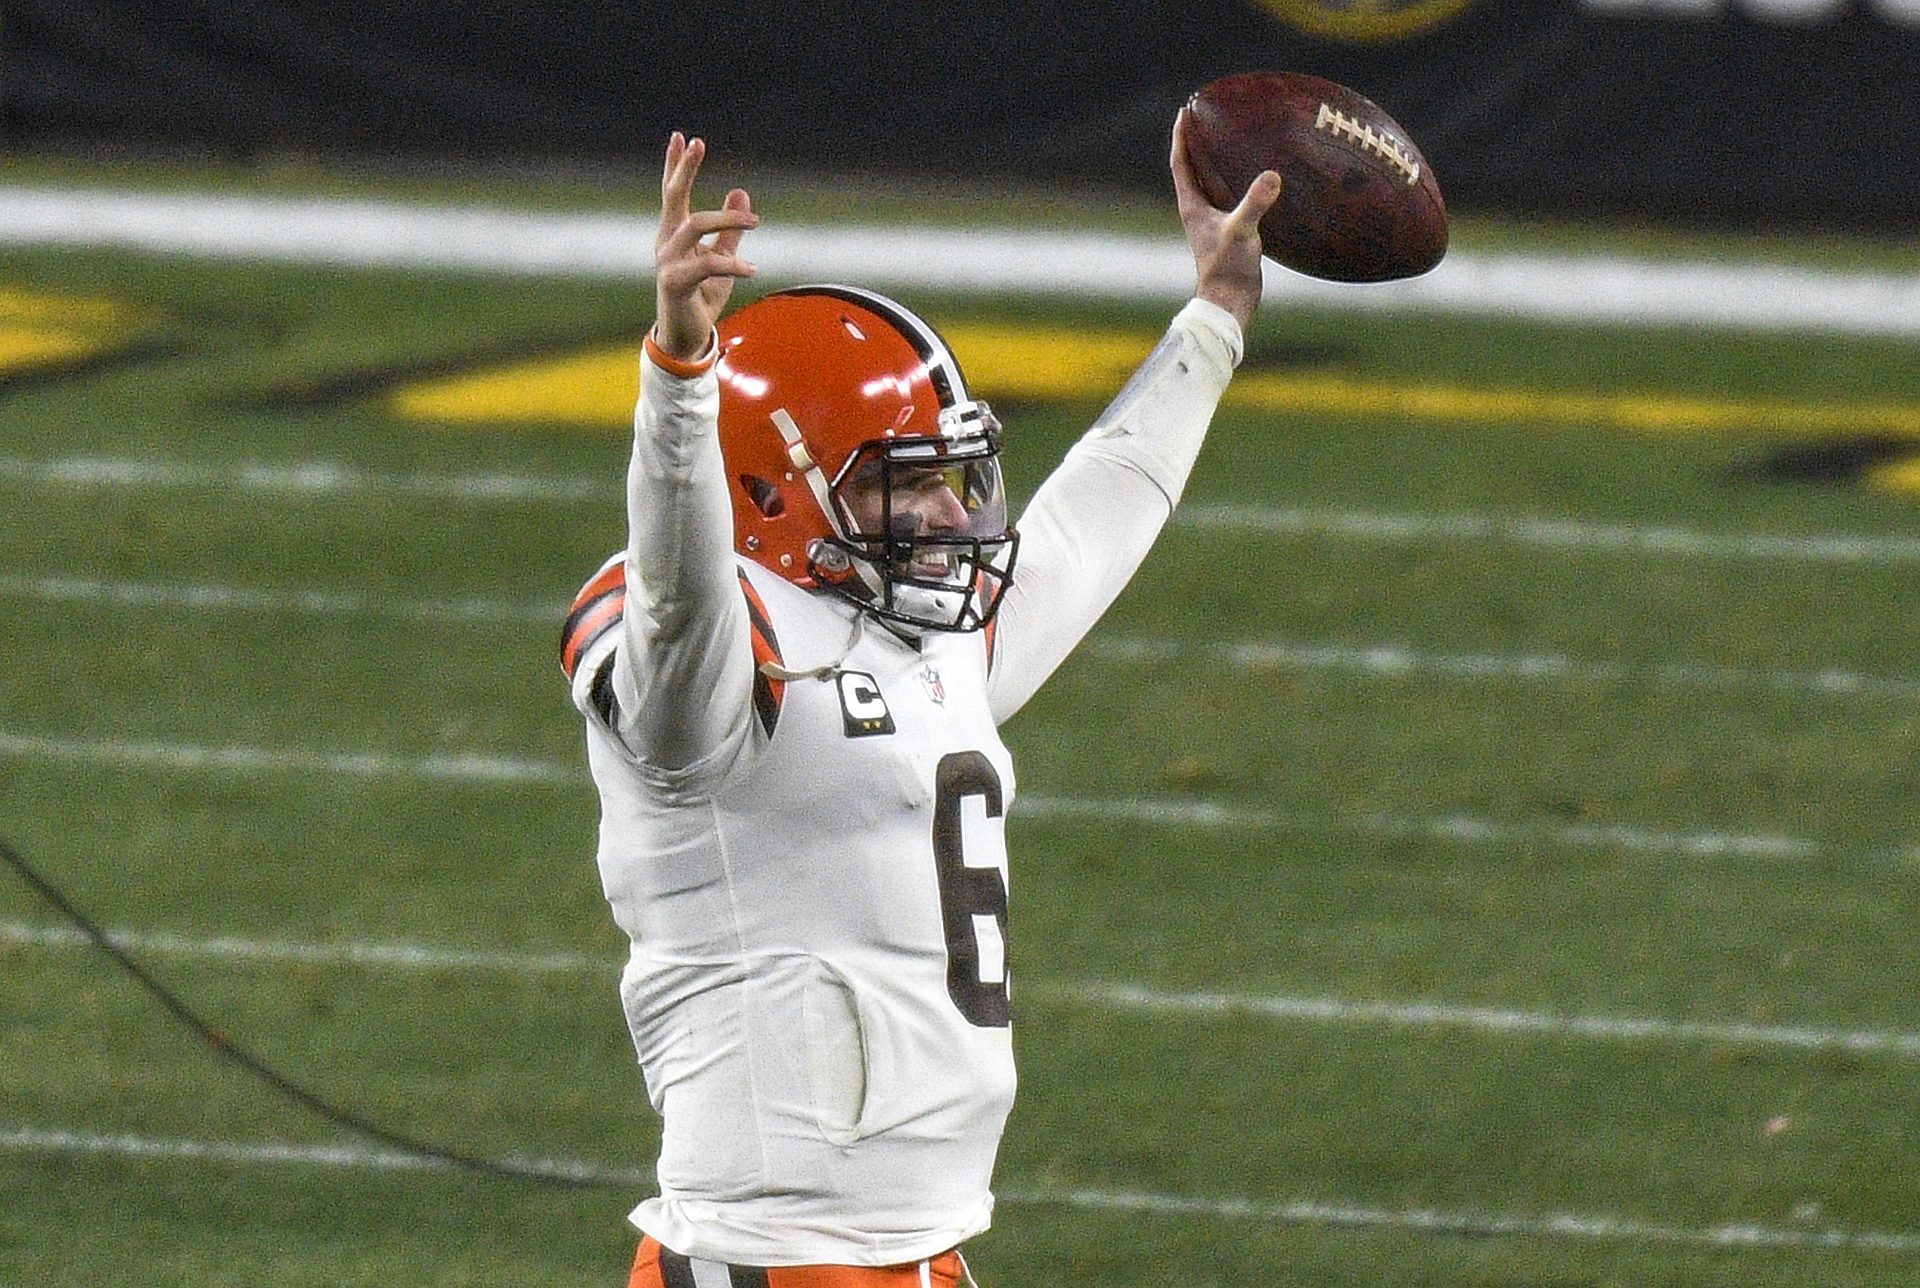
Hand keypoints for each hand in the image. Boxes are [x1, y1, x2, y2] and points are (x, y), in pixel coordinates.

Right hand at [653, 132, 757, 361]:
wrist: (686, 338)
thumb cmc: (701, 298)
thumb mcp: (722, 259)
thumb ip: (730, 230)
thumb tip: (741, 191)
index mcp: (674, 234)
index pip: (673, 193)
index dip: (675, 165)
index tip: (681, 136)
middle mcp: (666, 243)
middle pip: (674, 197)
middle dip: (685, 169)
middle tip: (698, 142)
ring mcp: (667, 262)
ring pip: (695, 224)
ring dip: (728, 219)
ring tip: (755, 220)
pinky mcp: (675, 282)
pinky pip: (707, 264)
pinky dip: (733, 265)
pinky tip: (753, 270)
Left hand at [1170, 109, 1281, 333]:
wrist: (1231, 301)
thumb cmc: (1228, 268)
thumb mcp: (1242, 231)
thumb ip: (1254, 203)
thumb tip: (1272, 175)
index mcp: (1192, 205)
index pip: (1181, 162)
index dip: (1181, 136)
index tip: (1185, 111)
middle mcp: (1198, 210)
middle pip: (1193, 168)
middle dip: (1198, 141)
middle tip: (1207, 116)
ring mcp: (1212, 220)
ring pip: (1211, 182)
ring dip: (1215, 160)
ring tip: (1229, 137)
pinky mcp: (1229, 230)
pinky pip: (1229, 196)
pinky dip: (1236, 180)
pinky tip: (1254, 174)